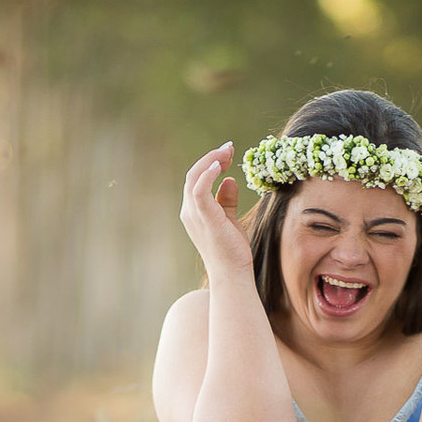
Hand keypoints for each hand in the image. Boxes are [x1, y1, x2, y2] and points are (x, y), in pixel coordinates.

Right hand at [180, 141, 253, 280]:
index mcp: (194, 211)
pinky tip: (219, 165)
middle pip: (194, 175)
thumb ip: (226, 200)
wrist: (232, 274)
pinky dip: (207, 175)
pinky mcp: (205, 218)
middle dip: (211, 158)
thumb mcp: (229, 220)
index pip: (196, 179)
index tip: (228, 154)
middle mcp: (189, 211)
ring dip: (211, 161)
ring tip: (227, 152)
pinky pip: (200, 191)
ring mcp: (194, 215)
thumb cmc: (231, 250)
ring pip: (195, 178)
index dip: (210, 163)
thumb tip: (229, 180)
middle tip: (229, 148)